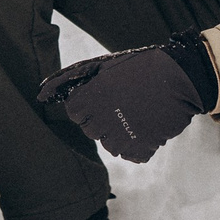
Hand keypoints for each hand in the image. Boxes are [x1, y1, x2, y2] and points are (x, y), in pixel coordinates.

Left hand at [36, 33, 217, 162]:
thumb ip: (68, 79)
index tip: (106, 95)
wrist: (180, 77)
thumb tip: (40, 93)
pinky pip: (131, 154)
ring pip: (111, 144)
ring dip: (122, 132)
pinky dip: (140, 143)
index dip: (90, 104)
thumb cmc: (139, 68)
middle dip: (105, 119)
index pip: (75, 113)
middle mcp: (100, 120)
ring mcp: (119, 137)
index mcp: (88, 98)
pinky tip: (148, 124)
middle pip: (92, 130)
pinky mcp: (138, 149)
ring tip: (139, 113)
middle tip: (125, 103)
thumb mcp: (101, 65)